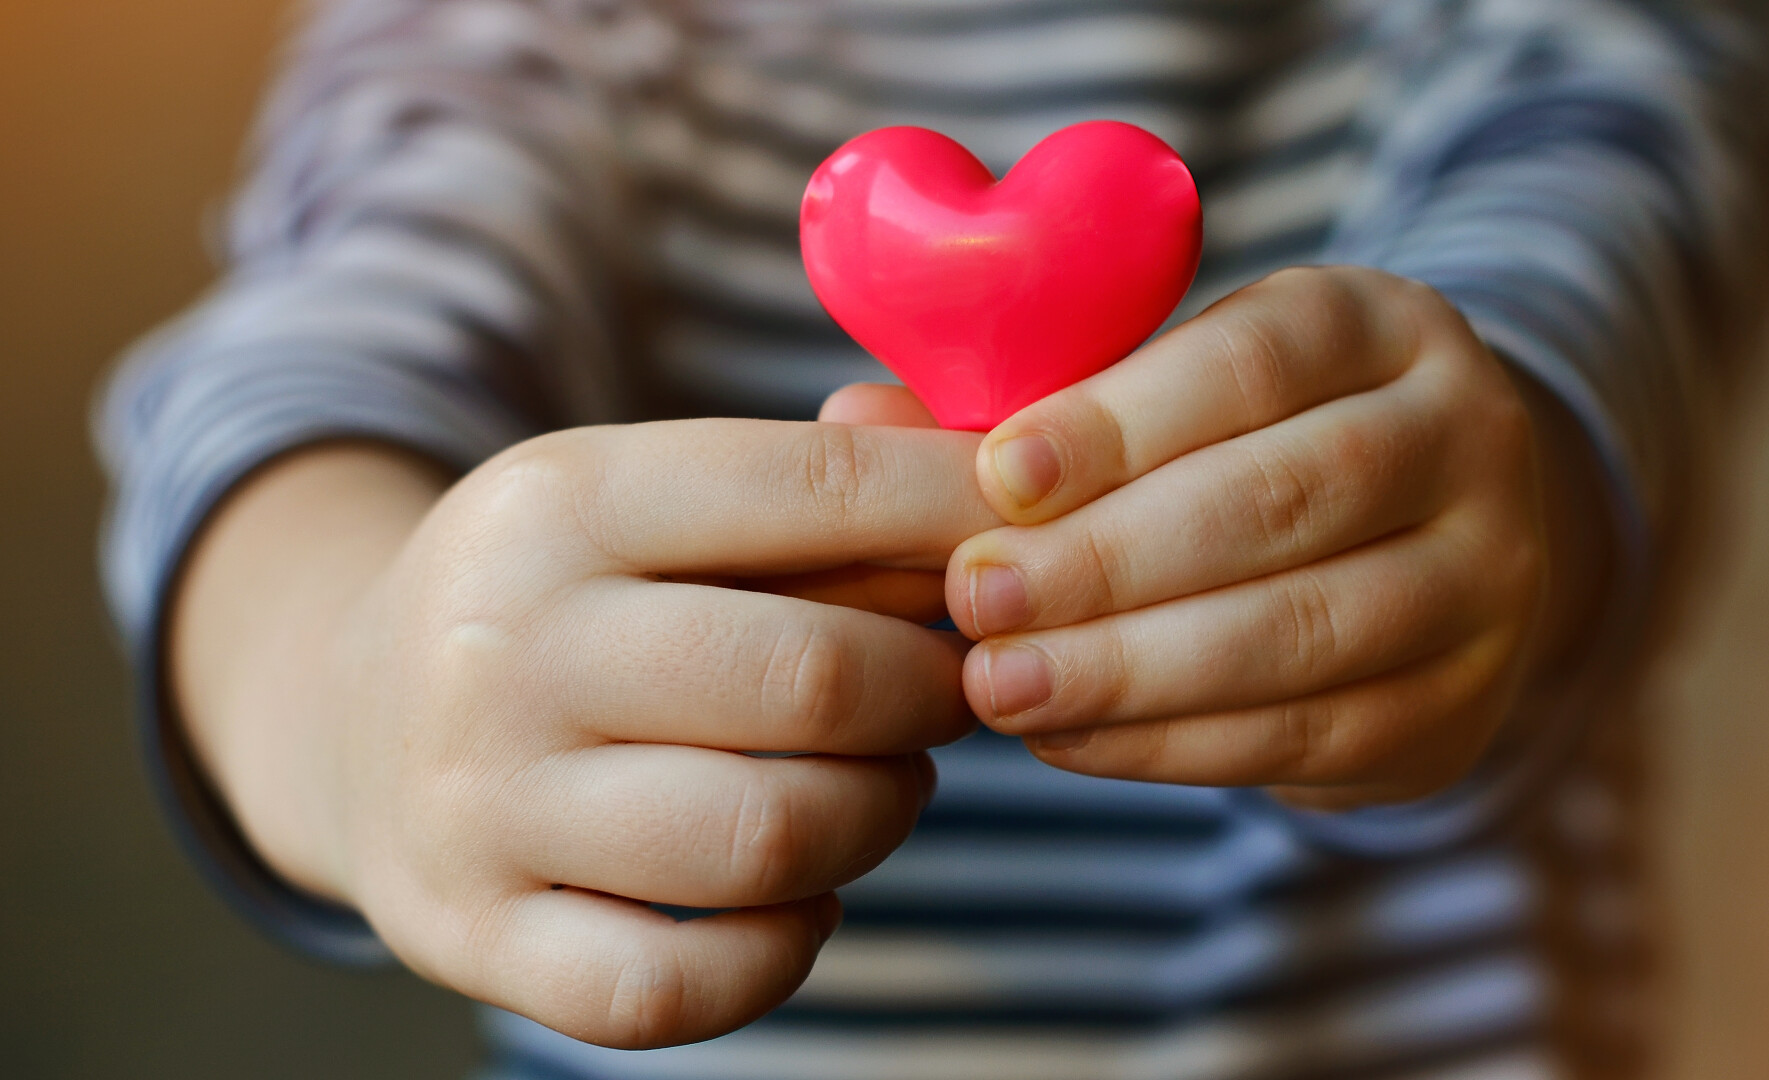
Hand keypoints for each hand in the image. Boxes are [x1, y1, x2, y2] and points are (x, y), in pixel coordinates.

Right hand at [171, 421, 996, 1047]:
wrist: (346, 713)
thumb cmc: (566, 595)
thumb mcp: (650, 491)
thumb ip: (825, 472)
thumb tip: (990, 471)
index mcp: (564, 499)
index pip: (818, 489)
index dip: (960, 518)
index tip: (1032, 545)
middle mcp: (504, 646)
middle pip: (813, 680)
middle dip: (931, 690)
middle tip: (948, 689)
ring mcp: (476, 805)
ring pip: (768, 838)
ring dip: (879, 815)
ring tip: (880, 782)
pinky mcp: (470, 938)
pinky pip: (678, 987)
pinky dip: (781, 953)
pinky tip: (797, 901)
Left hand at [920, 266, 1607, 808]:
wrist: (1426, 541)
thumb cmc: (1245, 444)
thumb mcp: (1165, 389)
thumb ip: (1024, 400)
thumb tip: (854, 421)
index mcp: (1379, 322)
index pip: (1254, 360)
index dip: (1120, 421)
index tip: (997, 477)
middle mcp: (1463, 437)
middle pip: (1282, 499)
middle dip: (1109, 560)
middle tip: (976, 600)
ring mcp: (1485, 579)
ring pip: (1302, 631)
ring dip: (1132, 668)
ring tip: (1000, 685)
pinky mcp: (1459, 705)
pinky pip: (1306, 734)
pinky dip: (1173, 742)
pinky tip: (1068, 735)